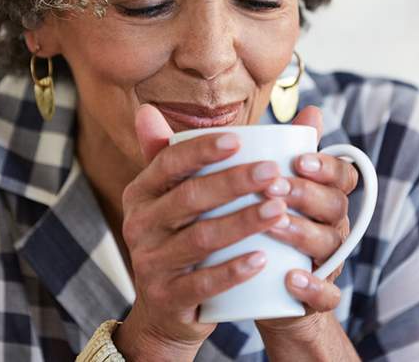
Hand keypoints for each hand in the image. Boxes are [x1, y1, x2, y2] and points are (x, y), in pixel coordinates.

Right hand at [114, 104, 290, 359]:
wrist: (164, 310)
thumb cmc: (177, 239)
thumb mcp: (166, 198)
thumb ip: (168, 154)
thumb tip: (148, 108)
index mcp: (141, 193)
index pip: (168, 162)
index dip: (202, 149)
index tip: (240, 138)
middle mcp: (139, 225)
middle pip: (189, 198)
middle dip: (234, 183)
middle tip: (274, 174)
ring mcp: (150, 263)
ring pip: (200, 239)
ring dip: (242, 222)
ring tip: (279, 209)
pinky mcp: (167, 297)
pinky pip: (202, 283)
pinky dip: (233, 270)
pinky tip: (263, 258)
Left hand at [255, 106, 359, 339]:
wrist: (267, 293)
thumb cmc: (269, 229)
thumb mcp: (275, 190)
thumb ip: (288, 152)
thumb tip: (311, 109)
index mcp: (327, 198)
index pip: (343, 176)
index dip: (327, 166)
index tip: (300, 159)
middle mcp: (334, 228)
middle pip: (335, 207)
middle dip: (306, 194)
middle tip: (273, 187)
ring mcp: (329, 263)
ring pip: (329, 246)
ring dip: (302, 234)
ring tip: (273, 225)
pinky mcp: (318, 297)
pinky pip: (327, 295)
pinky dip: (312, 287)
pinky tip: (291, 279)